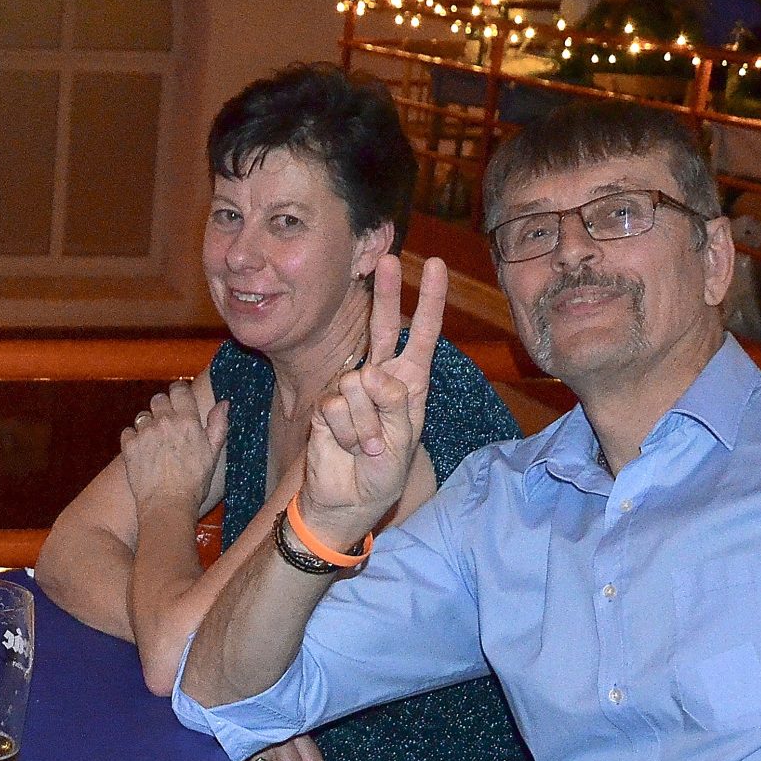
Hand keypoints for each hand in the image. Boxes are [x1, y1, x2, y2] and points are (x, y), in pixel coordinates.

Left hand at [120, 379, 229, 519]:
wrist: (167, 504)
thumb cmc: (193, 483)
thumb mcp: (213, 453)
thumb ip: (218, 425)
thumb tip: (224, 403)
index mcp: (187, 421)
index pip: (180, 390)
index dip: (179, 391)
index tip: (179, 397)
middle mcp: (164, 422)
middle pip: (158, 399)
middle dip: (162, 407)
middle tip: (167, 423)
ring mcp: (145, 433)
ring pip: (142, 415)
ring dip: (148, 424)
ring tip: (155, 441)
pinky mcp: (129, 445)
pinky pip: (128, 431)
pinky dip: (133, 438)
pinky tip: (142, 450)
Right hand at [299, 256, 445, 553]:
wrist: (345, 501)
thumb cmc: (381, 474)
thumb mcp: (403, 442)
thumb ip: (393, 405)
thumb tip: (368, 375)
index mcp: (410, 383)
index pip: (421, 334)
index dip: (429, 300)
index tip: (434, 266)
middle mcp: (380, 378)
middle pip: (382, 326)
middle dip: (386, 293)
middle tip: (386, 258)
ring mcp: (349, 388)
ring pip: (358, 383)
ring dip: (366, 423)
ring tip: (367, 448)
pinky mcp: (325, 405)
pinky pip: (337, 406)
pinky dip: (348, 431)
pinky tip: (347, 448)